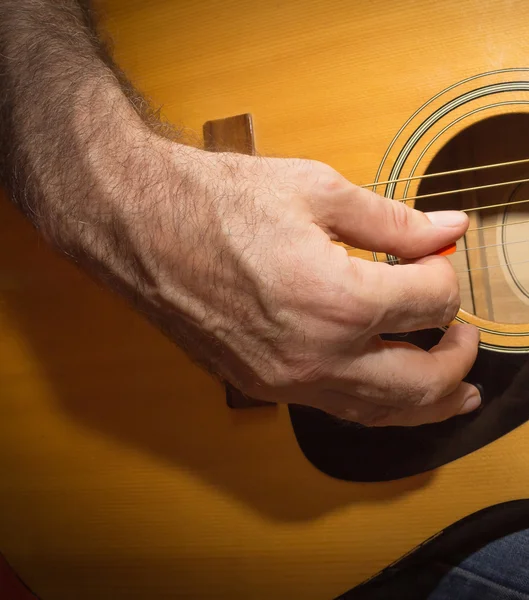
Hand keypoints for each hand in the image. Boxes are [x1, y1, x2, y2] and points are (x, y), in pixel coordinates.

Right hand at [104, 142, 479, 426]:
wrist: (138, 225)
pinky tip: (387, 392)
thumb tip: (447, 230)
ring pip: (378, 413)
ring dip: (428, 405)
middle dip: (458, 356)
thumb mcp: (316, 190)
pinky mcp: (260, 386)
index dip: (444, 274)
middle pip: (419, 380)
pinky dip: (373, 406)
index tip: (436, 255)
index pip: (429, 300)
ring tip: (458, 396)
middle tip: (468, 336)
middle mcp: (315, 354)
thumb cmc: (216, 201)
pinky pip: (334, 409)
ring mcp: (284, 380)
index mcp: (336, 298)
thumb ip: (393, 220)